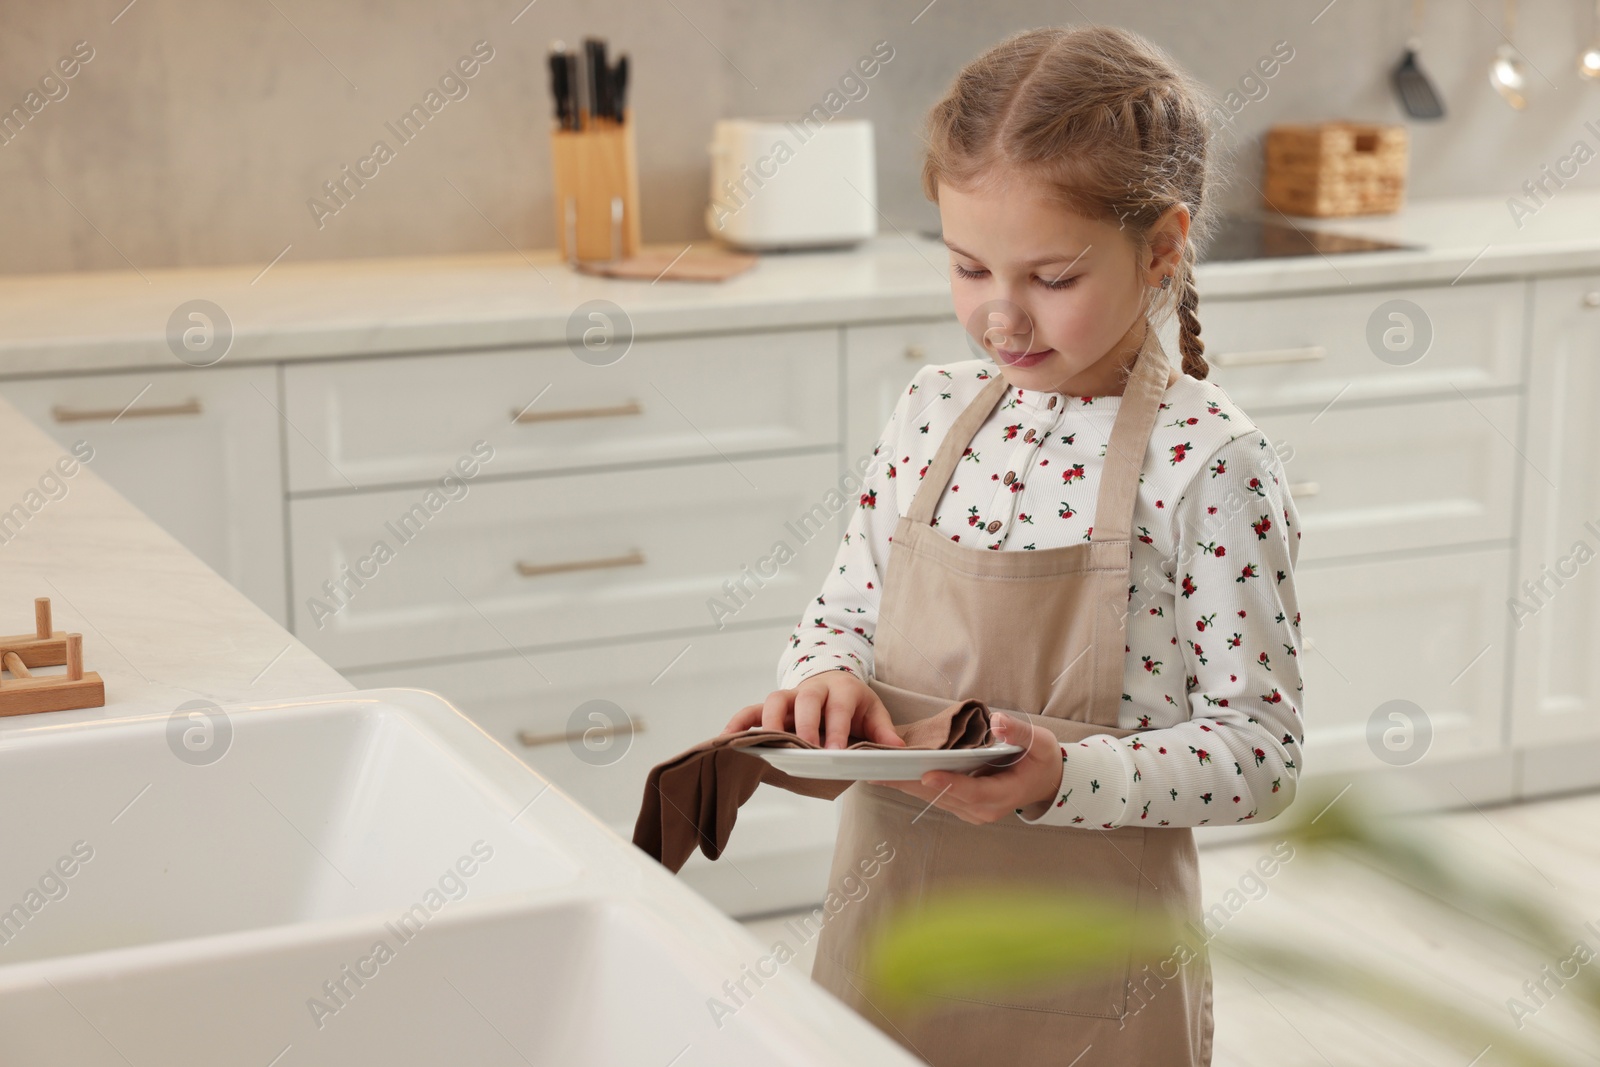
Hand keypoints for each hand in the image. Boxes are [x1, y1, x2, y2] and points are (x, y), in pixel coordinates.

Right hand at [723, 671, 905, 749]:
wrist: (834, 681)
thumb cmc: (852, 702)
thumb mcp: (873, 712)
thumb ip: (883, 731)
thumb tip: (898, 750)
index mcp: (841, 690)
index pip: (837, 708)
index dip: (835, 729)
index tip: (834, 752)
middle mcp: (813, 690)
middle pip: (805, 700)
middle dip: (804, 724)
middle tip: (806, 749)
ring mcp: (790, 697)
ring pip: (775, 700)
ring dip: (770, 721)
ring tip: (767, 745)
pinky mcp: (773, 706)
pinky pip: (752, 710)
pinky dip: (740, 722)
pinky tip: (729, 738)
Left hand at [868, 713, 1063, 823]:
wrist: (1046, 781)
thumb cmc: (1041, 760)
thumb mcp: (1039, 742)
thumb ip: (1018, 732)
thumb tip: (999, 722)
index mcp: (1003, 794)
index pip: (972, 791)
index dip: (949, 783)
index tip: (926, 774)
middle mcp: (984, 809)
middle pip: (943, 796)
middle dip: (912, 783)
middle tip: (882, 771)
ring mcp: (972, 811)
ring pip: (934, 798)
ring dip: (907, 785)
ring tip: (878, 771)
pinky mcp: (963, 806)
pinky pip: (935, 796)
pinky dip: (914, 785)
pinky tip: (894, 774)